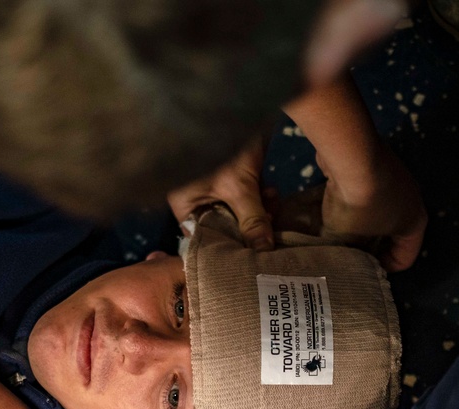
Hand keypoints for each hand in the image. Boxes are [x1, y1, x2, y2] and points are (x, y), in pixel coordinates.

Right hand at [167, 135, 275, 249]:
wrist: (235, 101)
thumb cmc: (221, 142)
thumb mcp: (238, 186)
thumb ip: (252, 219)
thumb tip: (263, 251)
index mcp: (186, 205)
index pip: (202, 238)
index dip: (224, 248)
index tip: (246, 256)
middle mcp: (199, 200)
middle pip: (223, 226)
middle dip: (247, 230)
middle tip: (268, 230)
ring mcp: (218, 188)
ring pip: (239, 212)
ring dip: (258, 213)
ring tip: (272, 206)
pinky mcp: (235, 177)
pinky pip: (248, 196)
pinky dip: (261, 197)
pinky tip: (272, 193)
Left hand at [317, 142, 426, 271]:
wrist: (354, 157)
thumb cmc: (359, 205)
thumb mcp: (350, 237)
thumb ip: (347, 248)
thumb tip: (338, 251)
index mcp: (415, 223)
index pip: (405, 258)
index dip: (383, 269)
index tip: (361, 272)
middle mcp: (412, 201)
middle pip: (392, 234)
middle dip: (369, 246)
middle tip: (346, 255)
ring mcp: (397, 180)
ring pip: (378, 212)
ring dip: (359, 223)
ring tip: (335, 233)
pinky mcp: (378, 166)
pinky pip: (367, 192)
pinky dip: (354, 202)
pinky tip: (333, 208)